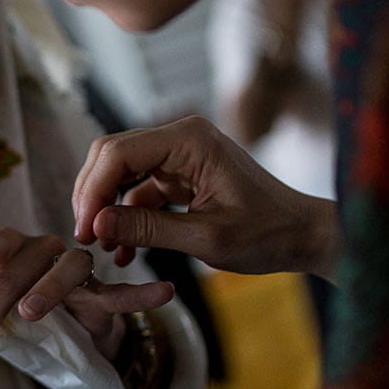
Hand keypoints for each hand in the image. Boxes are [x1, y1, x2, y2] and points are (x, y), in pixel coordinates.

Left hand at [0, 230, 177, 374]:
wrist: (71, 320)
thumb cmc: (21, 308)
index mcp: (4, 248)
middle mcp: (36, 248)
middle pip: (10, 272)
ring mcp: (71, 267)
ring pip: (63, 271)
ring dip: (47, 292)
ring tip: (30, 315)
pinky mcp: (101, 291)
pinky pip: (121, 291)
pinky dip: (141, 292)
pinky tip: (163, 292)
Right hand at [72, 115, 339, 279]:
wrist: (304, 236)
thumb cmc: (268, 234)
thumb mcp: (206, 239)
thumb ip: (148, 230)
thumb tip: (95, 226)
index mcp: (189, 140)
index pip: (118, 153)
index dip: (92, 190)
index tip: (84, 230)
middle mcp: (181, 138)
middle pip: (113, 156)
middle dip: (93, 196)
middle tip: (84, 239)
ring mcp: (180, 155)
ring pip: (121, 172)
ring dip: (107, 208)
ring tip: (101, 248)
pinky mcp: (181, 174)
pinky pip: (140, 189)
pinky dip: (128, 216)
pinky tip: (123, 250)